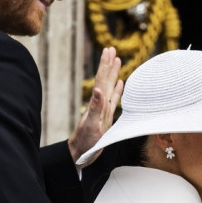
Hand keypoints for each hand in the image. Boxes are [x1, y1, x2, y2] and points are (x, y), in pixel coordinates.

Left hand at [68, 47, 122, 165]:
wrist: (80, 154)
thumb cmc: (85, 142)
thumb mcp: (92, 125)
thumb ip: (95, 108)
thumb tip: (98, 90)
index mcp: (97, 104)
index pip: (102, 80)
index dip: (105, 66)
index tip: (108, 51)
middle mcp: (100, 104)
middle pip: (105, 80)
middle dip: (108, 64)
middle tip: (111, 49)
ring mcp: (104, 110)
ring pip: (110, 87)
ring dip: (113, 74)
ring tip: (117, 60)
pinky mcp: (107, 117)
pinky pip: (113, 100)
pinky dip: (117, 91)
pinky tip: (120, 83)